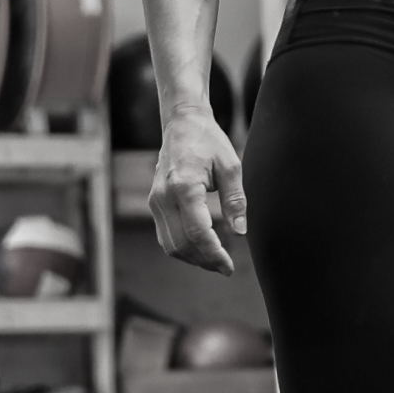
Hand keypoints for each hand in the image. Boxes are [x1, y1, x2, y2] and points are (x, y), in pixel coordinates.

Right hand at [149, 107, 246, 275]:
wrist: (182, 124)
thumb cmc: (209, 142)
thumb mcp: (231, 166)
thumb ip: (235, 200)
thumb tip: (240, 232)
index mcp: (184, 186)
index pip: (198, 232)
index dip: (214, 254)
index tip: (229, 267)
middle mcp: (164, 197)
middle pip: (181, 244)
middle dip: (204, 261)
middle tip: (226, 268)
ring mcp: (155, 201)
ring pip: (170, 245)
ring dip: (193, 258)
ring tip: (215, 261)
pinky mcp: (154, 204)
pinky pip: (165, 236)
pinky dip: (182, 247)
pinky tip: (201, 248)